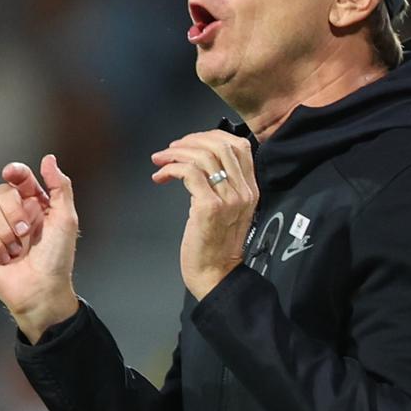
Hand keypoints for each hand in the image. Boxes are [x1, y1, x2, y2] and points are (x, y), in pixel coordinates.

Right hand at [0, 154, 79, 341]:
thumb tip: (48, 158)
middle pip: (1, 191)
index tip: (11, 173)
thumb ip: (60, 187)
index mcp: (35, 204)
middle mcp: (15, 213)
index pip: (20, 178)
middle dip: (13, 211)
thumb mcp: (66, 219)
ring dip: (5, 231)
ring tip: (19, 250)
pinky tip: (6, 259)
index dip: (15, 172)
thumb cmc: (57, 257)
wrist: (41, 290)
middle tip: (26, 232)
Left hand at [151, 130, 257, 299]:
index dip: (212, 136)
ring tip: (160, 161)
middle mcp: (243, 191)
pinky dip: (171, 169)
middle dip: (191, 141)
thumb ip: (221, 185)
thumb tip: (197, 161)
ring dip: (176, 154)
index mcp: (250, 189)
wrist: (215, 274)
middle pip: (221, 145)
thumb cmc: (215, 244)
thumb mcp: (227, 209)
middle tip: (170, 149)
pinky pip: (189, 173)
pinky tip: (161, 177)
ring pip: (203, 157)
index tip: (190, 142)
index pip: (240, 146)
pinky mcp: (209, 207)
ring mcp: (228, 199)